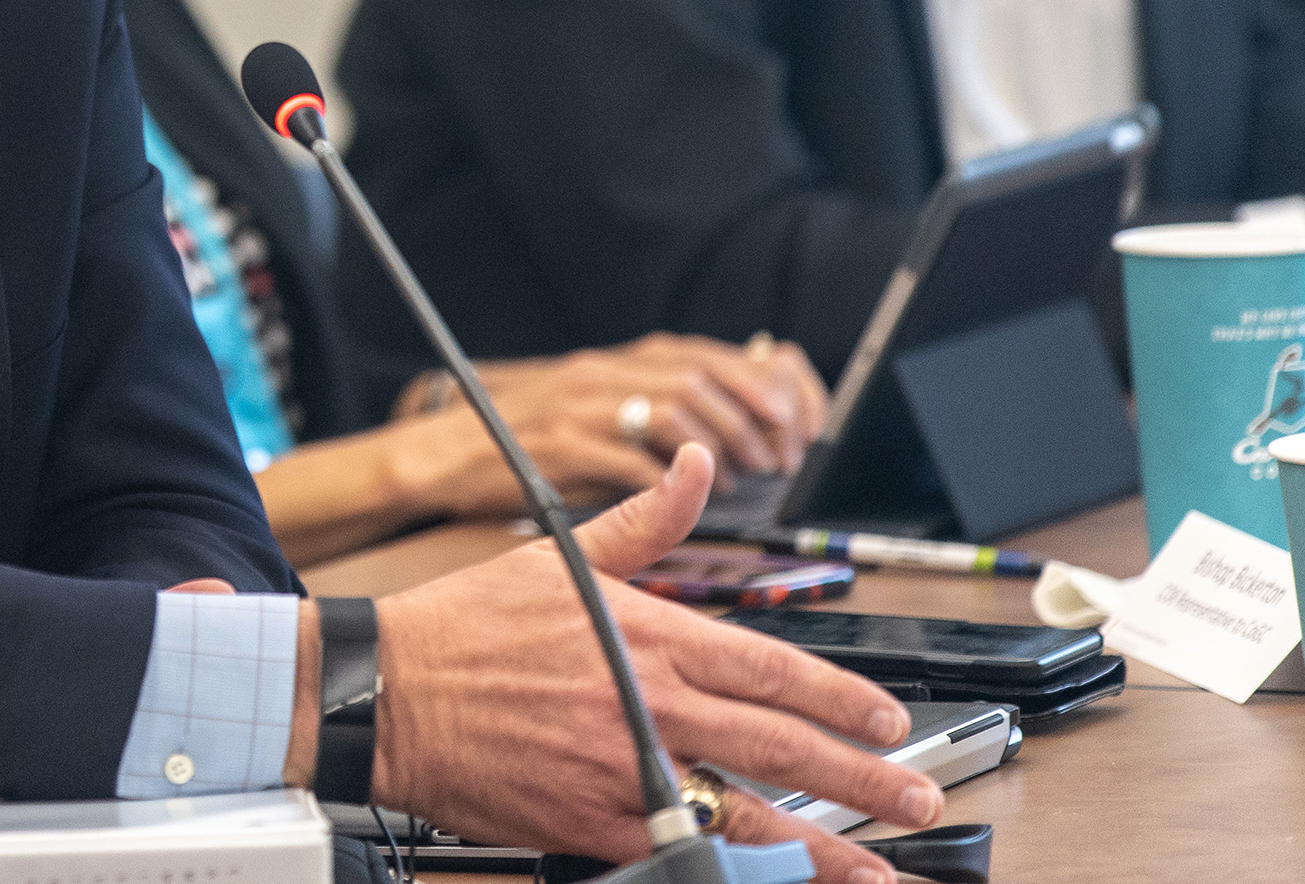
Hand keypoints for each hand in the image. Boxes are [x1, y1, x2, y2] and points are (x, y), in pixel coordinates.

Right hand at [371, 447, 936, 882]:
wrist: (387, 693)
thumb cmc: (466, 627)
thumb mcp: (563, 555)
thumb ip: (649, 520)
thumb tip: (697, 463)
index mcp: (650, 633)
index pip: (773, 669)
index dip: (842, 700)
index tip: (886, 720)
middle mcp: (649, 701)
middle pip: (782, 744)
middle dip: (864, 776)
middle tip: (918, 797)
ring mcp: (625, 769)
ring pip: (748, 812)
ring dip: (824, 844)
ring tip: (877, 865)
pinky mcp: (593, 822)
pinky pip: (683, 852)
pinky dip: (735, 868)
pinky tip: (772, 881)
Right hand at [392, 335, 828, 508]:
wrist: (438, 452)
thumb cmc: (517, 441)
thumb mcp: (588, 415)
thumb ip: (646, 413)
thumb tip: (722, 434)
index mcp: (615, 366)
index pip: (706, 354)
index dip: (760, 381)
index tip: (793, 418)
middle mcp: (602, 375)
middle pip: (701, 376)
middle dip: (753, 417)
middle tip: (778, 458)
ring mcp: (579, 408)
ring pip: (673, 410)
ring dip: (719, 448)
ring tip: (739, 480)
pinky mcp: (557, 447)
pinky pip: (626, 458)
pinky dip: (665, 480)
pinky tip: (680, 498)